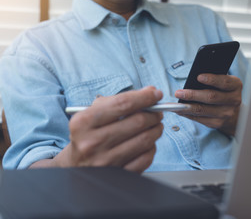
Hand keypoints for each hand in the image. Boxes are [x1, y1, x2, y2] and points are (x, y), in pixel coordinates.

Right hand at [31, 86, 163, 172]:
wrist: (75, 166)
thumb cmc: (88, 135)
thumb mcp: (91, 114)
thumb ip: (118, 101)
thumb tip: (150, 92)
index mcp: (84, 122)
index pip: (122, 104)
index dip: (144, 97)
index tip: (156, 93)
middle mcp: (92, 142)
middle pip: (137, 122)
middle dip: (154, 114)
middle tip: (157, 112)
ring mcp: (105, 161)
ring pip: (145, 140)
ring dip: (156, 129)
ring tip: (156, 125)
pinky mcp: (117, 175)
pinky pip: (145, 158)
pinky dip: (152, 148)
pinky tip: (149, 143)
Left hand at [175, 74, 241, 135]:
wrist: (233, 111)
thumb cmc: (222, 91)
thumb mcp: (222, 82)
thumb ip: (212, 80)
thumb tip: (191, 83)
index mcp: (235, 86)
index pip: (224, 82)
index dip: (212, 79)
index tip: (199, 77)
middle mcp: (234, 100)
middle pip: (211, 97)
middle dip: (193, 95)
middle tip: (179, 93)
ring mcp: (226, 113)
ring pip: (203, 110)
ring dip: (186, 107)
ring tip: (175, 105)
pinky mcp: (218, 123)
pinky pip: (200, 119)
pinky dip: (188, 114)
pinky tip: (180, 111)